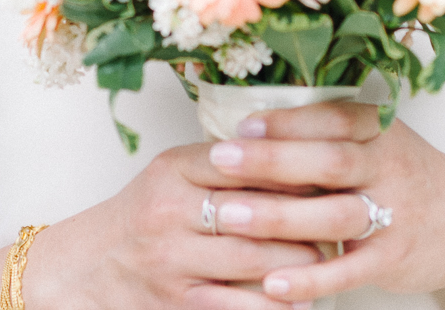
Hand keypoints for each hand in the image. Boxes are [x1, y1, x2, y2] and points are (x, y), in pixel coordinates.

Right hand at [19, 140, 324, 309]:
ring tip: (333, 256)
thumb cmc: (147, 213)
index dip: (299, 164)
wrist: (89, 268)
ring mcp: (172, 261)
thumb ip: (228, 161)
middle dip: (313, 216)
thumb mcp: (176, 171)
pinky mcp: (176, 304)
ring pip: (255, 262)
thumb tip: (305, 151)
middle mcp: (170, 211)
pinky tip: (302, 298)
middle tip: (355, 212)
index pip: (249, 158)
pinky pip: (238, 308)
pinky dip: (276, 305)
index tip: (339, 166)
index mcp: (175, 168)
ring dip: (303, 262)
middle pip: (260, 212)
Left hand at [177, 103, 444, 306]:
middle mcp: (390, 166)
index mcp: (381, 130)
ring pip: (333, 215)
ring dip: (278, 217)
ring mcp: (395, 214)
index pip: (331, 118)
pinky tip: (272, 284)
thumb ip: (328, 131)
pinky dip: (310, 278)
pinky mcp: (394, 258)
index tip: (240, 124)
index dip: (286, 121)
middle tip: (220, 161)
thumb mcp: (380, 140)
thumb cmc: (407, 175)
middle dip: (271, 160)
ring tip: (228, 218)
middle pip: (328, 161)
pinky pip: (348, 270)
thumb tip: (250, 122)